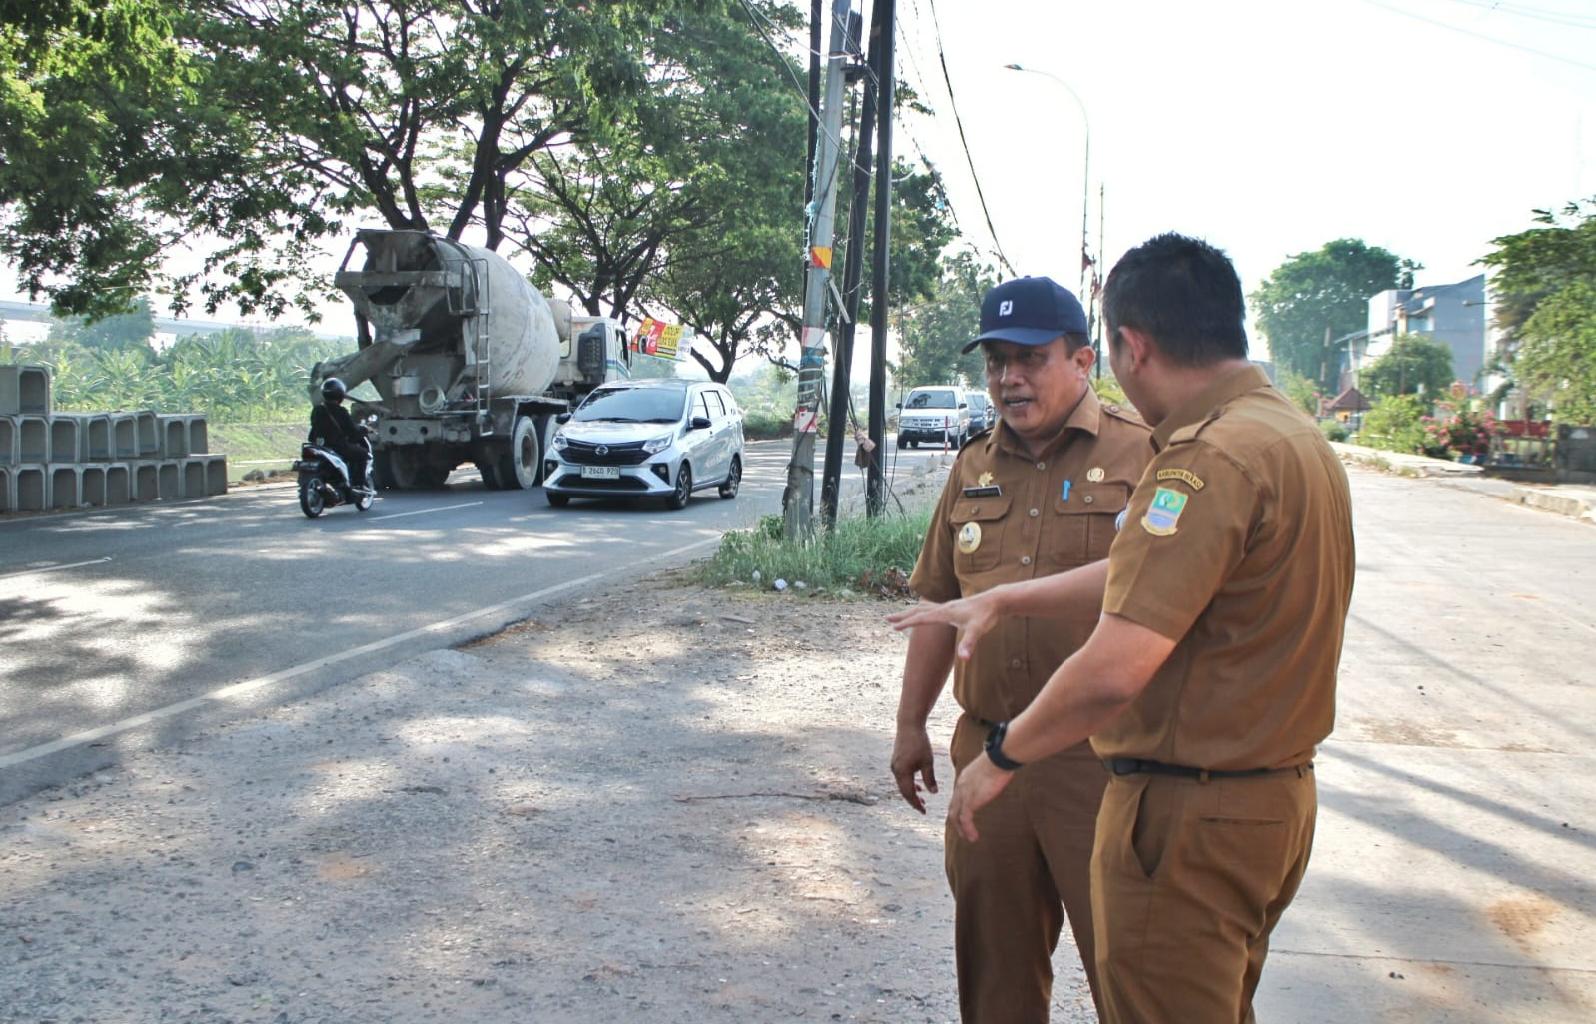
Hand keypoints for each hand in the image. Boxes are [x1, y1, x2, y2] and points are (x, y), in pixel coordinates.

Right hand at [886, 592, 1000, 660]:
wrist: (996, 601)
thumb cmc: (986, 615)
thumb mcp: (978, 631)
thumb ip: (969, 644)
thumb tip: (964, 658)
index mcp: (945, 613)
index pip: (922, 619)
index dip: (908, 623)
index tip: (893, 627)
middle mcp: (944, 608)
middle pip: (918, 611)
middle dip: (902, 616)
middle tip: (887, 619)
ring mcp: (948, 607)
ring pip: (923, 609)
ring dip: (910, 613)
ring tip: (899, 617)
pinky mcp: (953, 608)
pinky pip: (932, 609)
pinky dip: (922, 611)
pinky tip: (923, 613)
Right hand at [890, 726, 938, 813]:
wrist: (908, 725)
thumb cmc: (920, 743)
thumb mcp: (928, 762)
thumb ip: (929, 778)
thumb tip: (933, 793)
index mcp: (902, 772)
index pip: (908, 793)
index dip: (916, 804)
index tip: (924, 812)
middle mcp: (895, 770)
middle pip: (903, 791)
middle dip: (913, 800)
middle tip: (923, 808)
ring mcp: (895, 765)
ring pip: (902, 784)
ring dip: (911, 792)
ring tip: (922, 799)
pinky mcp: (896, 761)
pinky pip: (902, 777)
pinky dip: (909, 783)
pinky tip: (918, 786)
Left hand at [946, 753, 1013, 842]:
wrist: (998, 759)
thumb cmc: (999, 760)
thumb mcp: (989, 769)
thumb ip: (988, 777)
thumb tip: (997, 777)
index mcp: (964, 778)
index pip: (957, 796)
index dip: (959, 808)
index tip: (963, 817)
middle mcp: (960, 786)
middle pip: (953, 807)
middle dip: (956, 821)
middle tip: (962, 831)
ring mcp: (964, 794)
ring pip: (955, 816)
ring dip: (961, 829)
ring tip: (968, 838)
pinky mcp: (970, 801)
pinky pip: (965, 820)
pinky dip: (968, 830)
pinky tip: (973, 837)